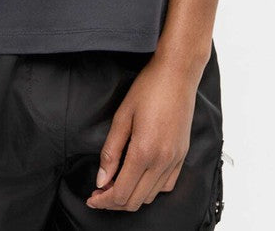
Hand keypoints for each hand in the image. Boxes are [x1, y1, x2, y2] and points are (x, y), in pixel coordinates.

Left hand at [85, 56, 199, 211]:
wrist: (178, 73)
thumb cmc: (149, 88)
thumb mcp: (122, 115)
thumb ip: (111, 151)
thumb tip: (102, 179)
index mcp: (144, 151)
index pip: (121, 193)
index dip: (103, 201)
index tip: (92, 197)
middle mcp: (162, 161)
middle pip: (135, 201)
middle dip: (114, 202)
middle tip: (100, 193)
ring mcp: (175, 160)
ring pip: (151, 196)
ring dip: (132, 196)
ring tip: (117, 184)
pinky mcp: (182, 155)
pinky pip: (167, 185)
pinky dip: (151, 189)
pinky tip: (140, 178)